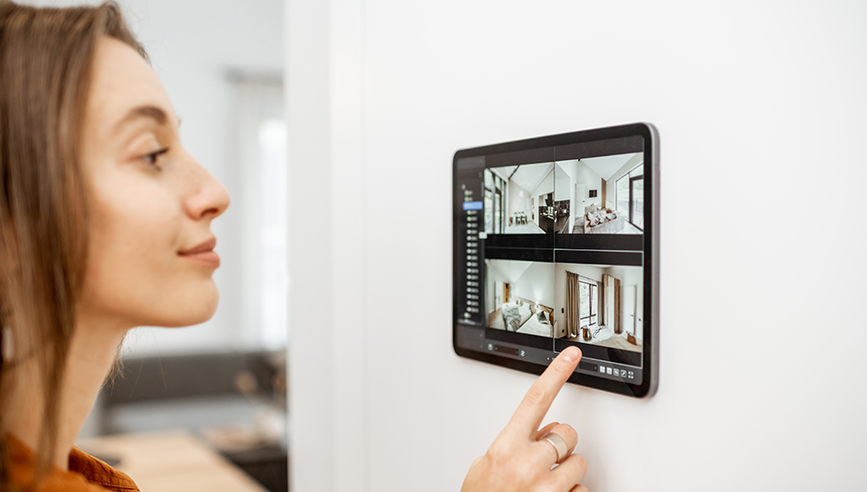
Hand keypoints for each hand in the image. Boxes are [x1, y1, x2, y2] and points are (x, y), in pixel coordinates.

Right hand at [461, 346, 587, 491]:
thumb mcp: (483, 467)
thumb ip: (508, 446)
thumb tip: (529, 436)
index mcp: (506, 447)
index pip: (536, 399)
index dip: (556, 373)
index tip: (573, 355)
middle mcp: (529, 463)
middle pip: (566, 433)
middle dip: (559, 443)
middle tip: (542, 459)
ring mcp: (548, 487)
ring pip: (578, 463)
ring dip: (565, 471)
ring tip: (543, 484)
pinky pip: (581, 490)